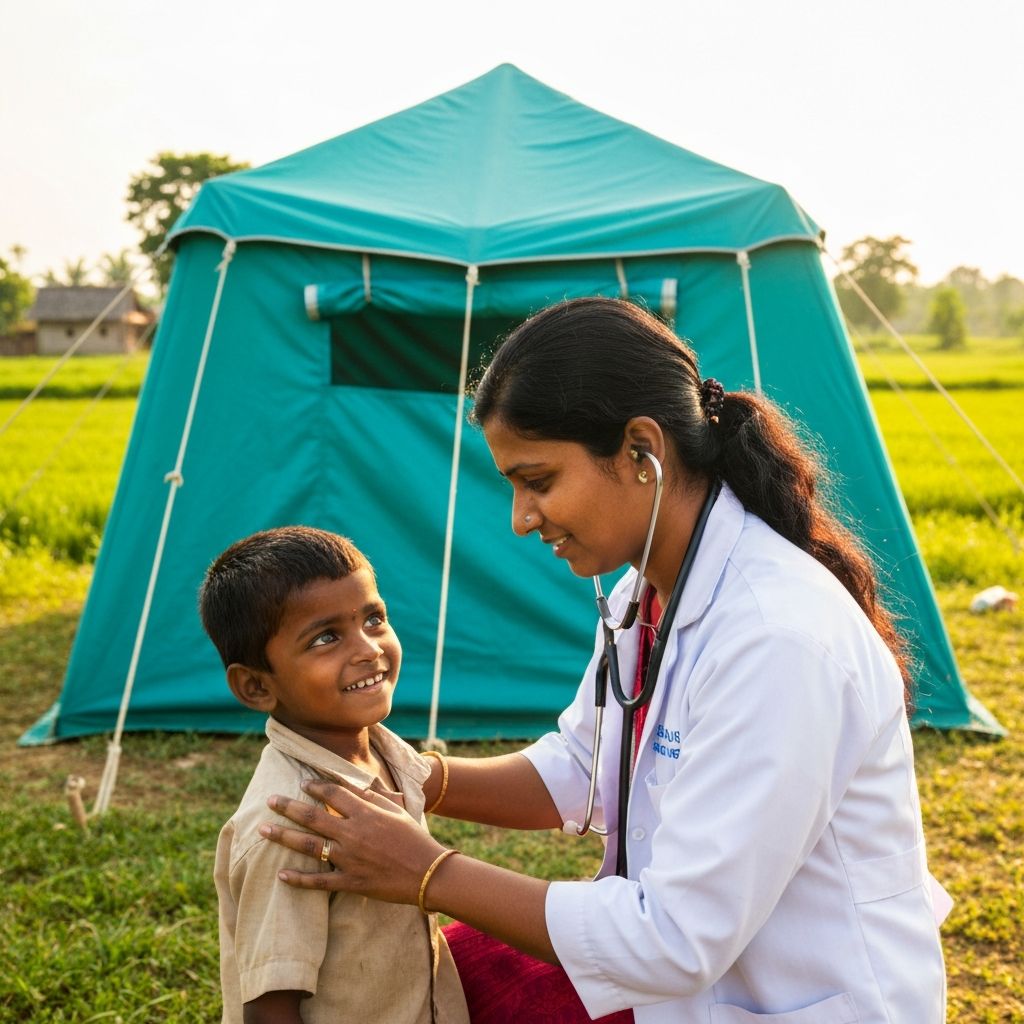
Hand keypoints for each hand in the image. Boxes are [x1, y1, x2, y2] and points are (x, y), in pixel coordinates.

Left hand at [260, 779, 444, 903]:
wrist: (428, 873)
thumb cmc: (415, 839)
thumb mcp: (398, 811)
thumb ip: (377, 797)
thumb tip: (361, 785)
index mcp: (366, 813)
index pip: (334, 794)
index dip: (316, 787)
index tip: (302, 784)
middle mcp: (353, 833)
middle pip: (313, 816)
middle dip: (288, 807)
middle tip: (269, 801)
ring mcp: (349, 859)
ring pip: (309, 846)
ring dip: (284, 837)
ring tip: (263, 830)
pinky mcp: (350, 882)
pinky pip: (319, 881)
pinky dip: (299, 879)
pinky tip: (281, 875)